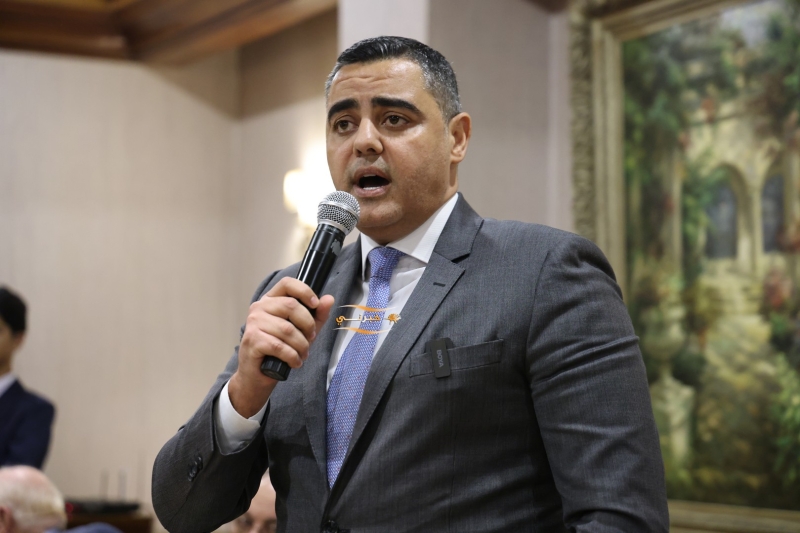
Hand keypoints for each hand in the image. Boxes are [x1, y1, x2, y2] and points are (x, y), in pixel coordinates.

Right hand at [229, 278, 333, 417]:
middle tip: (310, 338)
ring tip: (302, 354)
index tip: (315, 304)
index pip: (287, 283)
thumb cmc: (279, 350)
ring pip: (287, 329)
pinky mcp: (252, 340)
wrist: (257, 375)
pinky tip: (294, 362)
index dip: (304, 291)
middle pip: (291, 305)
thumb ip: (316, 315)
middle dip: (308, 324)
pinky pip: (280, 346)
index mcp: (270, 300)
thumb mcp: (302, 330)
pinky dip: (292, 356)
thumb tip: (329, 299)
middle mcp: (259, 308)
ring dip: (301, 346)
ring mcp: (253, 323)